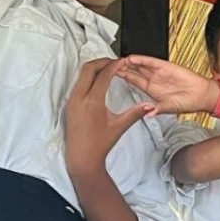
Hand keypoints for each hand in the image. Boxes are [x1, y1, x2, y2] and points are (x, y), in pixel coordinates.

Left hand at [64, 58, 153, 173]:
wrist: (82, 158)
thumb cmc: (100, 144)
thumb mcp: (119, 126)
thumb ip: (135, 113)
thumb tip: (150, 105)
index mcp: (92, 101)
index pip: (103, 75)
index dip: (114, 65)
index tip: (123, 62)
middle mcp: (79, 98)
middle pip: (88, 68)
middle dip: (102, 61)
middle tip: (115, 62)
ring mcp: (72, 101)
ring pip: (81, 75)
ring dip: (94, 68)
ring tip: (108, 69)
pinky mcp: (69, 105)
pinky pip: (77, 84)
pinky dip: (88, 77)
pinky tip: (97, 82)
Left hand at [115, 55, 217, 114]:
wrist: (202, 96)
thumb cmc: (187, 103)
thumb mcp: (169, 108)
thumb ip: (158, 109)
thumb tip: (148, 114)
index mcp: (151, 90)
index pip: (134, 81)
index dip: (123, 77)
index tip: (111, 74)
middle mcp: (154, 79)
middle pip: (134, 71)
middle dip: (122, 67)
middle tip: (109, 64)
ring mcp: (159, 72)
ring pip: (140, 65)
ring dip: (129, 63)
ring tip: (117, 60)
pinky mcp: (166, 67)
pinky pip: (152, 62)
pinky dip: (142, 60)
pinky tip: (132, 58)